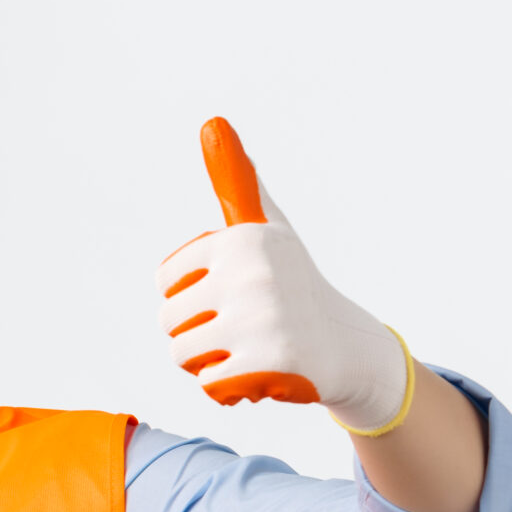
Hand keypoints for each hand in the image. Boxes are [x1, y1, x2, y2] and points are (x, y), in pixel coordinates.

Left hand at [158, 117, 412, 434]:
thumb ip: (238, 184)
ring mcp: (260, 318)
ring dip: (209, 363)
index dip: (190, 296)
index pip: (165, 282)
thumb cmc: (293, 283)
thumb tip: (213, 123)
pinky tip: (262, 373)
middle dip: (197, 334)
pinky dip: (230, 389)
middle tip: (240, 329)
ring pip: (183, 356)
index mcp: (241, 239)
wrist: (346, 345)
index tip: (227, 293)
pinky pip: (209, 385)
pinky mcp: (268, 363)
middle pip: (169, 322)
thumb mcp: (268, 229)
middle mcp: (251, 272)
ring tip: (247, 350)